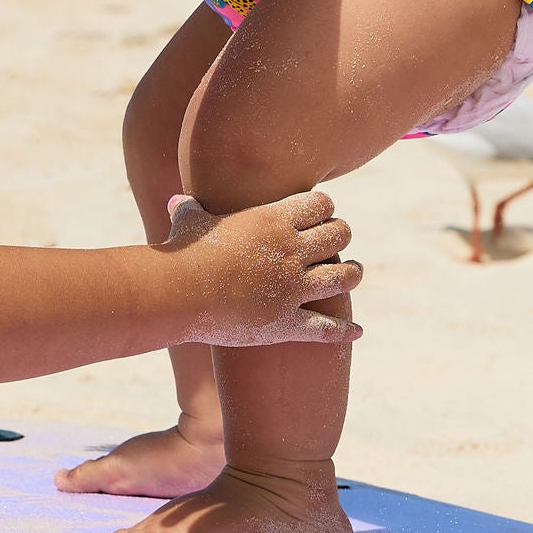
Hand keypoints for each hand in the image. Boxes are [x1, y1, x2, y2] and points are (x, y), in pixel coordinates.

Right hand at [165, 190, 362, 347]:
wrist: (179, 294)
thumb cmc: (183, 253)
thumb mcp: (188, 222)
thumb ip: (189, 209)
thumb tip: (176, 201)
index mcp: (274, 221)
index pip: (320, 204)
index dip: (323, 207)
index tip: (319, 213)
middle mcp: (292, 252)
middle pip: (339, 236)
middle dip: (341, 236)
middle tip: (339, 240)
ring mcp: (293, 288)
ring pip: (343, 278)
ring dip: (352, 274)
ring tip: (355, 273)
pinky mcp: (286, 322)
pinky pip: (326, 328)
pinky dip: (343, 331)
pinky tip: (356, 331)